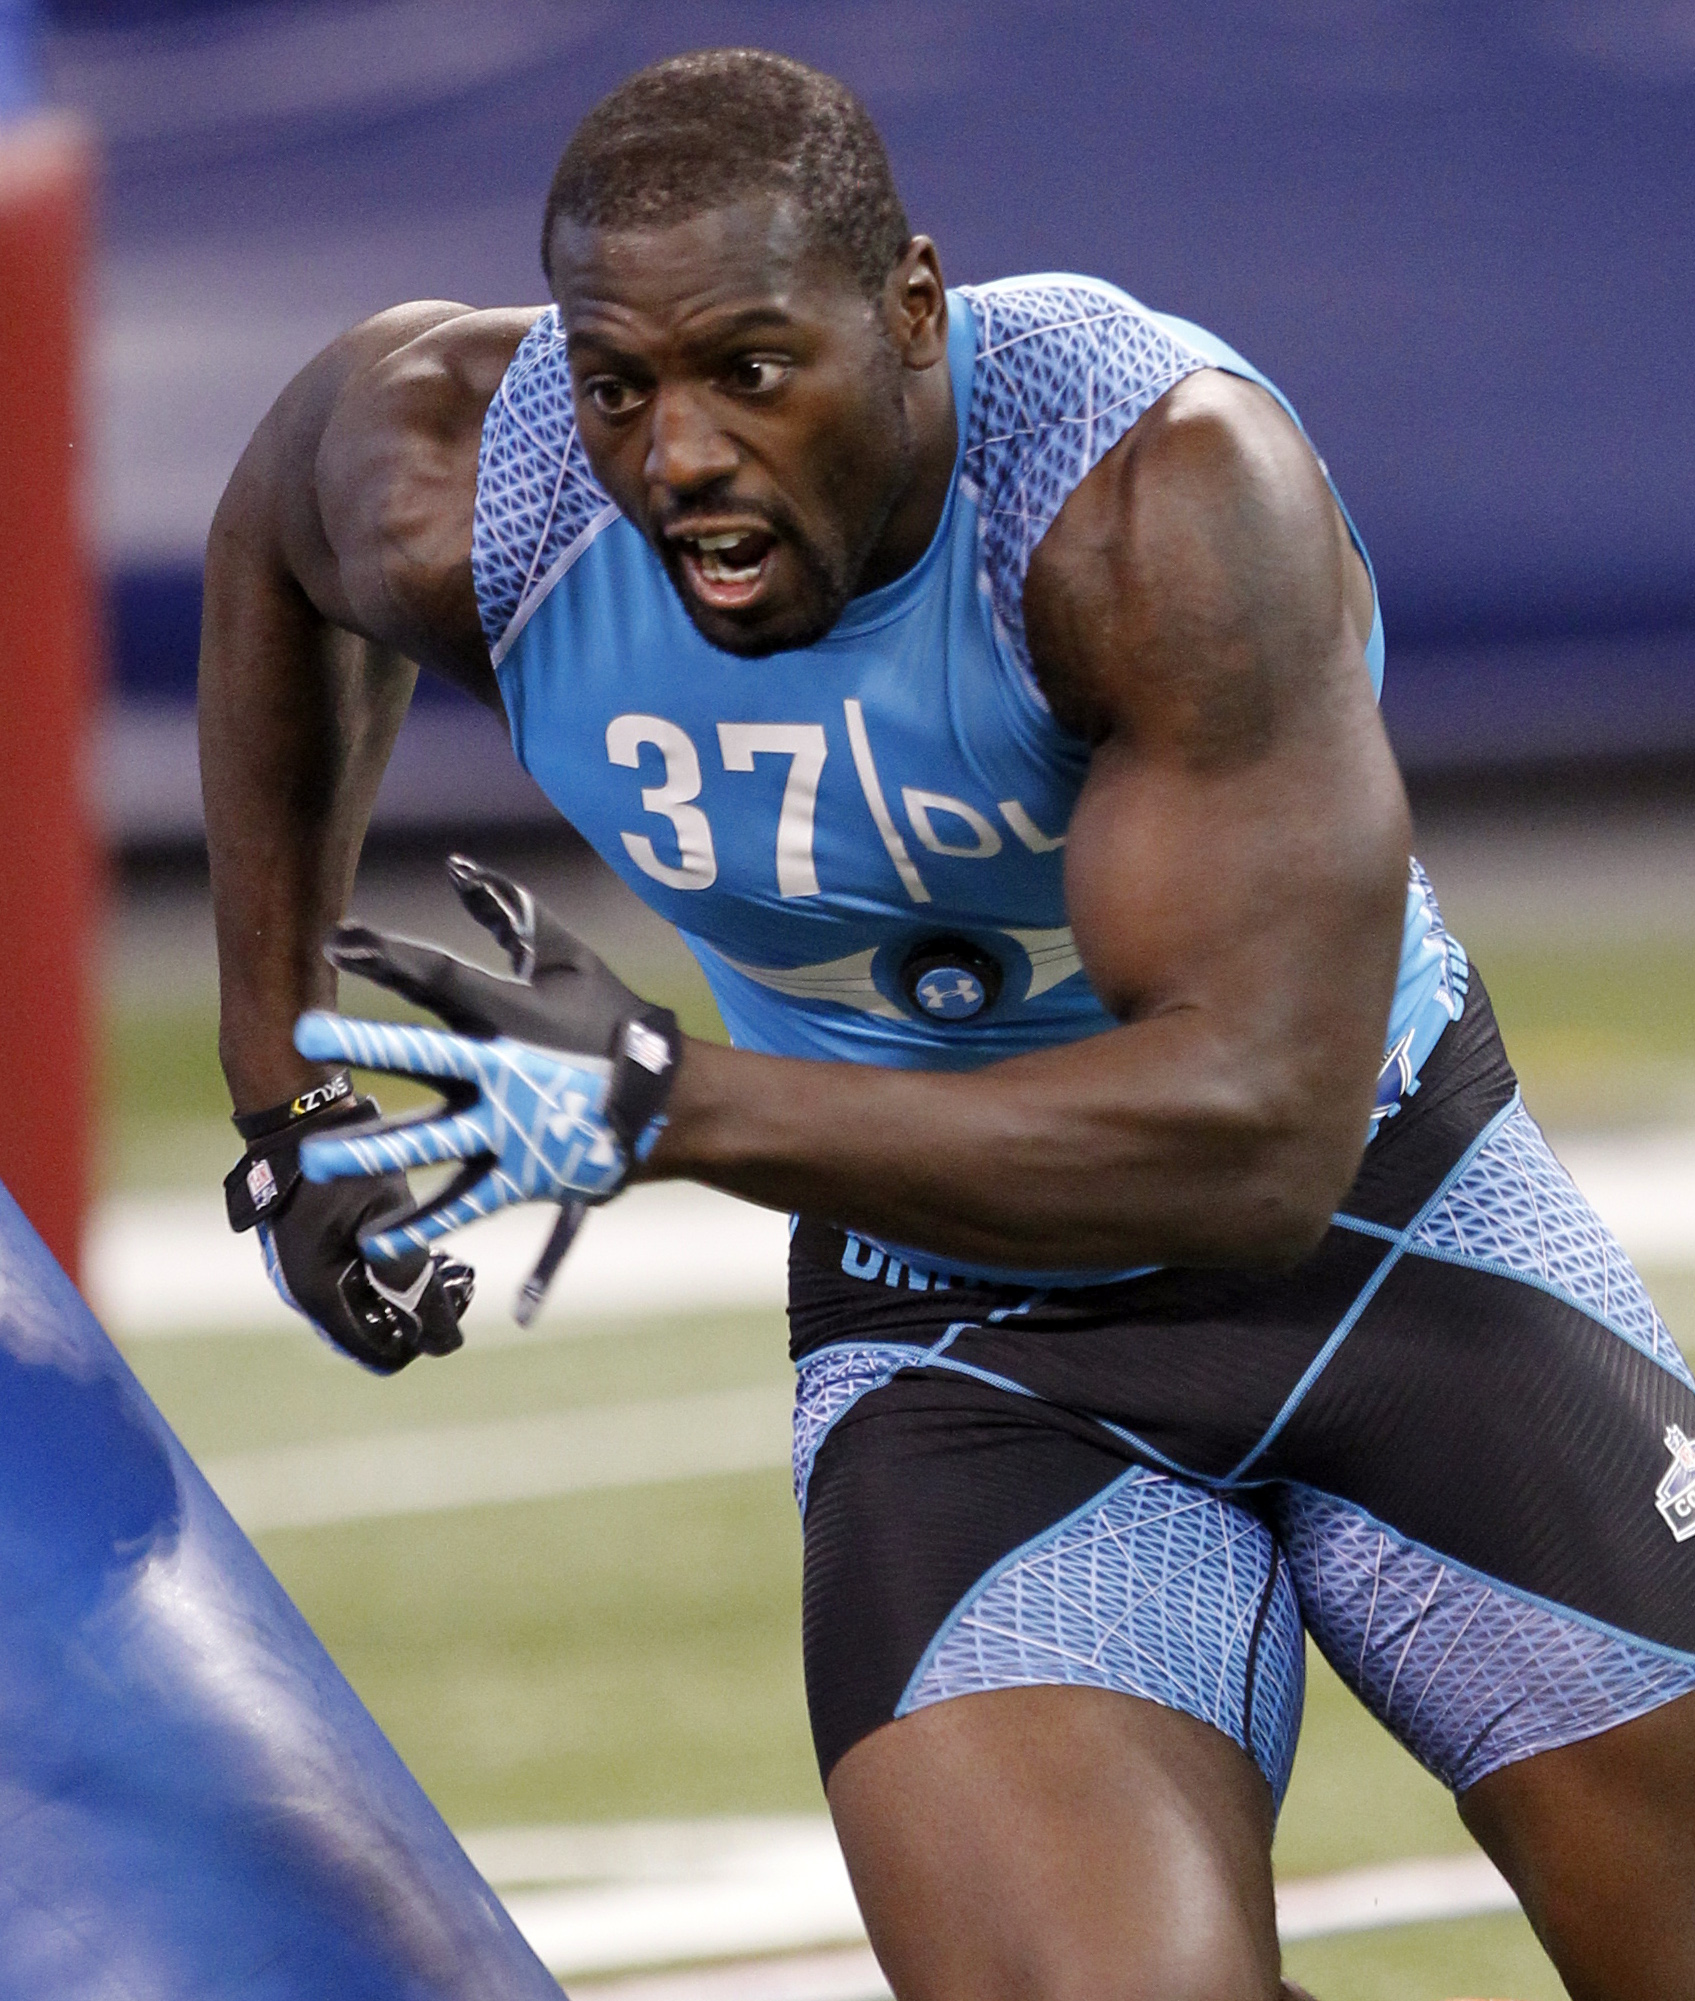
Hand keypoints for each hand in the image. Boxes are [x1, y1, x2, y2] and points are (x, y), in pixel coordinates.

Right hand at [225, 1086, 473, 1373]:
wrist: (299, 1119)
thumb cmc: (343, 1161)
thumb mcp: (386, 1215)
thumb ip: (411, 1275)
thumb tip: (442, 1338)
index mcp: (318, 1294)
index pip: (379, 1353)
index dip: (421, 1342)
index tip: (455, 1312)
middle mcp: (305, 1294)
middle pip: (373, 1335)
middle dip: (417, 1320)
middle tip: (456, 1284)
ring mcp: (304, 1274)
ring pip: (365, 1310)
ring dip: (405, 1299)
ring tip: (445, 1265)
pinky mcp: (312, 1254)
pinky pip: (353, 1286)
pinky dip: (386, 1280)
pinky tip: (418, 1249)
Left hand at [292, 858, 680, 1260]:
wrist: (670, 1099)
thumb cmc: (611, 1020)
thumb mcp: (566, 955)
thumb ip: (510, 912)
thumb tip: (456, 867)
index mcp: (507, 1012)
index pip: (436, 976)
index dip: (386, 956)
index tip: (336, 941)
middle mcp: (500, 1068)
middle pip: (421, 1053)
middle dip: (364, 1044)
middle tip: (306, 1036)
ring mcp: (509, 1127)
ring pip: (430, 1139)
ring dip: (373, 1149)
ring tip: (318, 1159)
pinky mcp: (520, 1174)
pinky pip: (465, 1204)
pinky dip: (424, 1224)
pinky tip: (377, 1240)